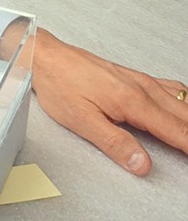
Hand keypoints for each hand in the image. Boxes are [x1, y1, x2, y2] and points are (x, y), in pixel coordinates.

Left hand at [31, 28, 187, 174]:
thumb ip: (115, 144)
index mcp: (133, 101)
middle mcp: (142, 88)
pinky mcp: (135, 76)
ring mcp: (141, 80)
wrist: (47, 56)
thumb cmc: (59, 84)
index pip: (177, 131)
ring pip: (183, 100)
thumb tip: (141, 164)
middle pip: (185, 115)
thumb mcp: (82, 121)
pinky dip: (186, 102)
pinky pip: (172, 88)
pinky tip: (185, 108)